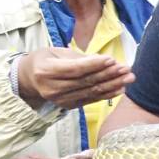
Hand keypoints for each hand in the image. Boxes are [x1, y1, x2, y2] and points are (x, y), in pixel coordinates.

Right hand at [18, 48, 132, 110]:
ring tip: (128, 78)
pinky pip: (90, 100)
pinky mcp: (68, 106)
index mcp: (46, 71)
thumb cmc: (46, 60)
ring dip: (112, 85)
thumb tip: (104, 60)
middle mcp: (51, 88)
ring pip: (90, 92)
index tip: (112, 59)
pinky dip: (107, 95)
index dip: (94, 65)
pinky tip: (120, 89)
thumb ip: (79, 57)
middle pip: (85, 82)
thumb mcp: (57, 52)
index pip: (75, 69)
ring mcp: (59, 100)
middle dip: (109, 75)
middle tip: (127, 69)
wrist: (30, 80)